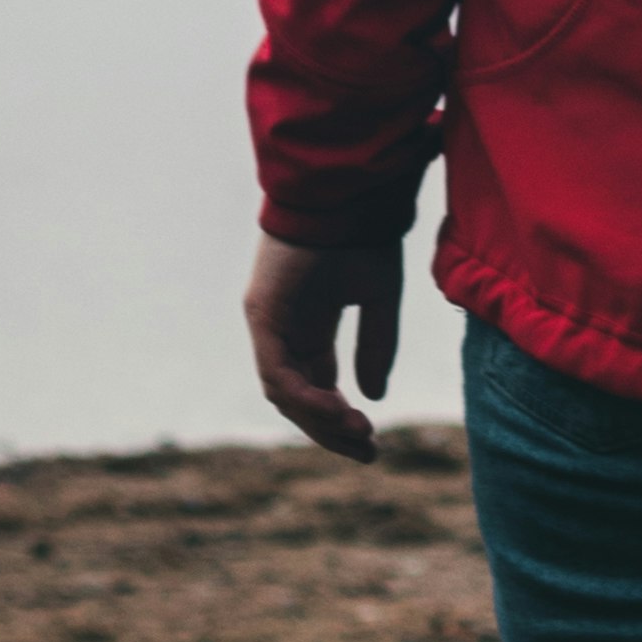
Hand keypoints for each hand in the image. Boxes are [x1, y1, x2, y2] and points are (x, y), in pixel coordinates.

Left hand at [246, 231, 399, 463]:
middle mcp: (284, 329)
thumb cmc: (364, 231)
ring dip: (320, 419)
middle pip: (299, 396)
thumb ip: (375, 345)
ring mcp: (269, 324)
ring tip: (358, 433)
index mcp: (310, 323)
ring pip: (286, 392)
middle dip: (330, 428)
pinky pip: (278, 373)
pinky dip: (305, 397)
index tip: (371, 440)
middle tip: (366, 452)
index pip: (318, 383)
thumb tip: (372, 397)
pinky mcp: (262, 316)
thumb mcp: (379, 296)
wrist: (349, 188)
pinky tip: (338, 408)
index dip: (340, 415)